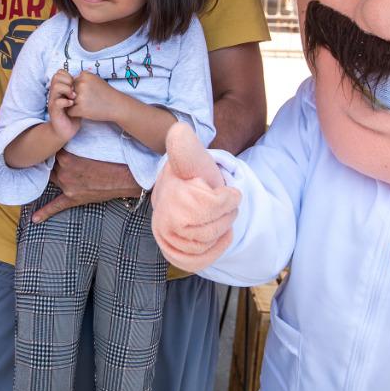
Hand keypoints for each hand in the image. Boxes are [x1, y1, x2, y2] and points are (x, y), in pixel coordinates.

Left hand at [33, 151, 136, 222]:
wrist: (124, 178)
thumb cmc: (111, 159)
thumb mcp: (92, 145)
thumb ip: (76, 142)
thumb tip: (67, 133)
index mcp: (67, 158)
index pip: (51, 150)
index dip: (50, 146)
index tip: (47, 141)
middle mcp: (64, 173)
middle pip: (49, 164)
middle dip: (48, 160)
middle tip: (45, 155)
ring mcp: (67, 187)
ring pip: (51, 179)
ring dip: (48, 175)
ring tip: (38, 172)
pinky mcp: (72, 199)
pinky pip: (56, 206)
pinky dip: (45, 212)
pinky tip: (34, 218)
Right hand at [47, 69, 79, 142]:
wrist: (66, 130)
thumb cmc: (74, 114)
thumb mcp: (78, 99)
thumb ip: (78, 89)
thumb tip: (85, 78)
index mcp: (59, 89)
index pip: (59, 73)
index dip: (68, 75)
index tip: (76, 83)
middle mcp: (54, 93)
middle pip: (56, 77)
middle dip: (67, 81)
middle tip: (75, 90)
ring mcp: (53, 102)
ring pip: (55, 87)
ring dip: (66, 90)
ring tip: (74, 97)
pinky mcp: (54, 112)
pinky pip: (57, 102)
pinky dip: (66, 102)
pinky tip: (72, 104)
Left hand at [66, 71, 121, 122]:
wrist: (117, 106)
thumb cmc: (106, 93)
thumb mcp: (95, 79)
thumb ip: (82, 79)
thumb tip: (68, 82)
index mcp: (84, 75)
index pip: (71, 82)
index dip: (77, 89)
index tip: (87, 92)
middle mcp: (81, 84)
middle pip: (68, 91)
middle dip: (74, 97)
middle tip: (87, 100)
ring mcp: (80, 97)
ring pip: (68, 101)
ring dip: (74, 105)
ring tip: (86, 106)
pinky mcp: (80, 108)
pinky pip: (70, 111)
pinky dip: (75, 113)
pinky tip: (85, 111)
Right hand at [151, 122, 239, 272]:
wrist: (191, 199)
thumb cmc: (199, 180)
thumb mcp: (199, 162)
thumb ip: (189, 150)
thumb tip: (178, 130)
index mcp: (169, 191)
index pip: (209, 205)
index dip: (227, 200)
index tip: (229, 192)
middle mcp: (160, 215)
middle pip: (210, 228)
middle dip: (225, 216)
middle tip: (224, 205)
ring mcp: (164, 236)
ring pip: (206, 245)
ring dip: (220, 231)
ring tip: (217, 217)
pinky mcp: (171, 254)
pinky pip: (201, 260)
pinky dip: (215, 249)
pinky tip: (215, 235)